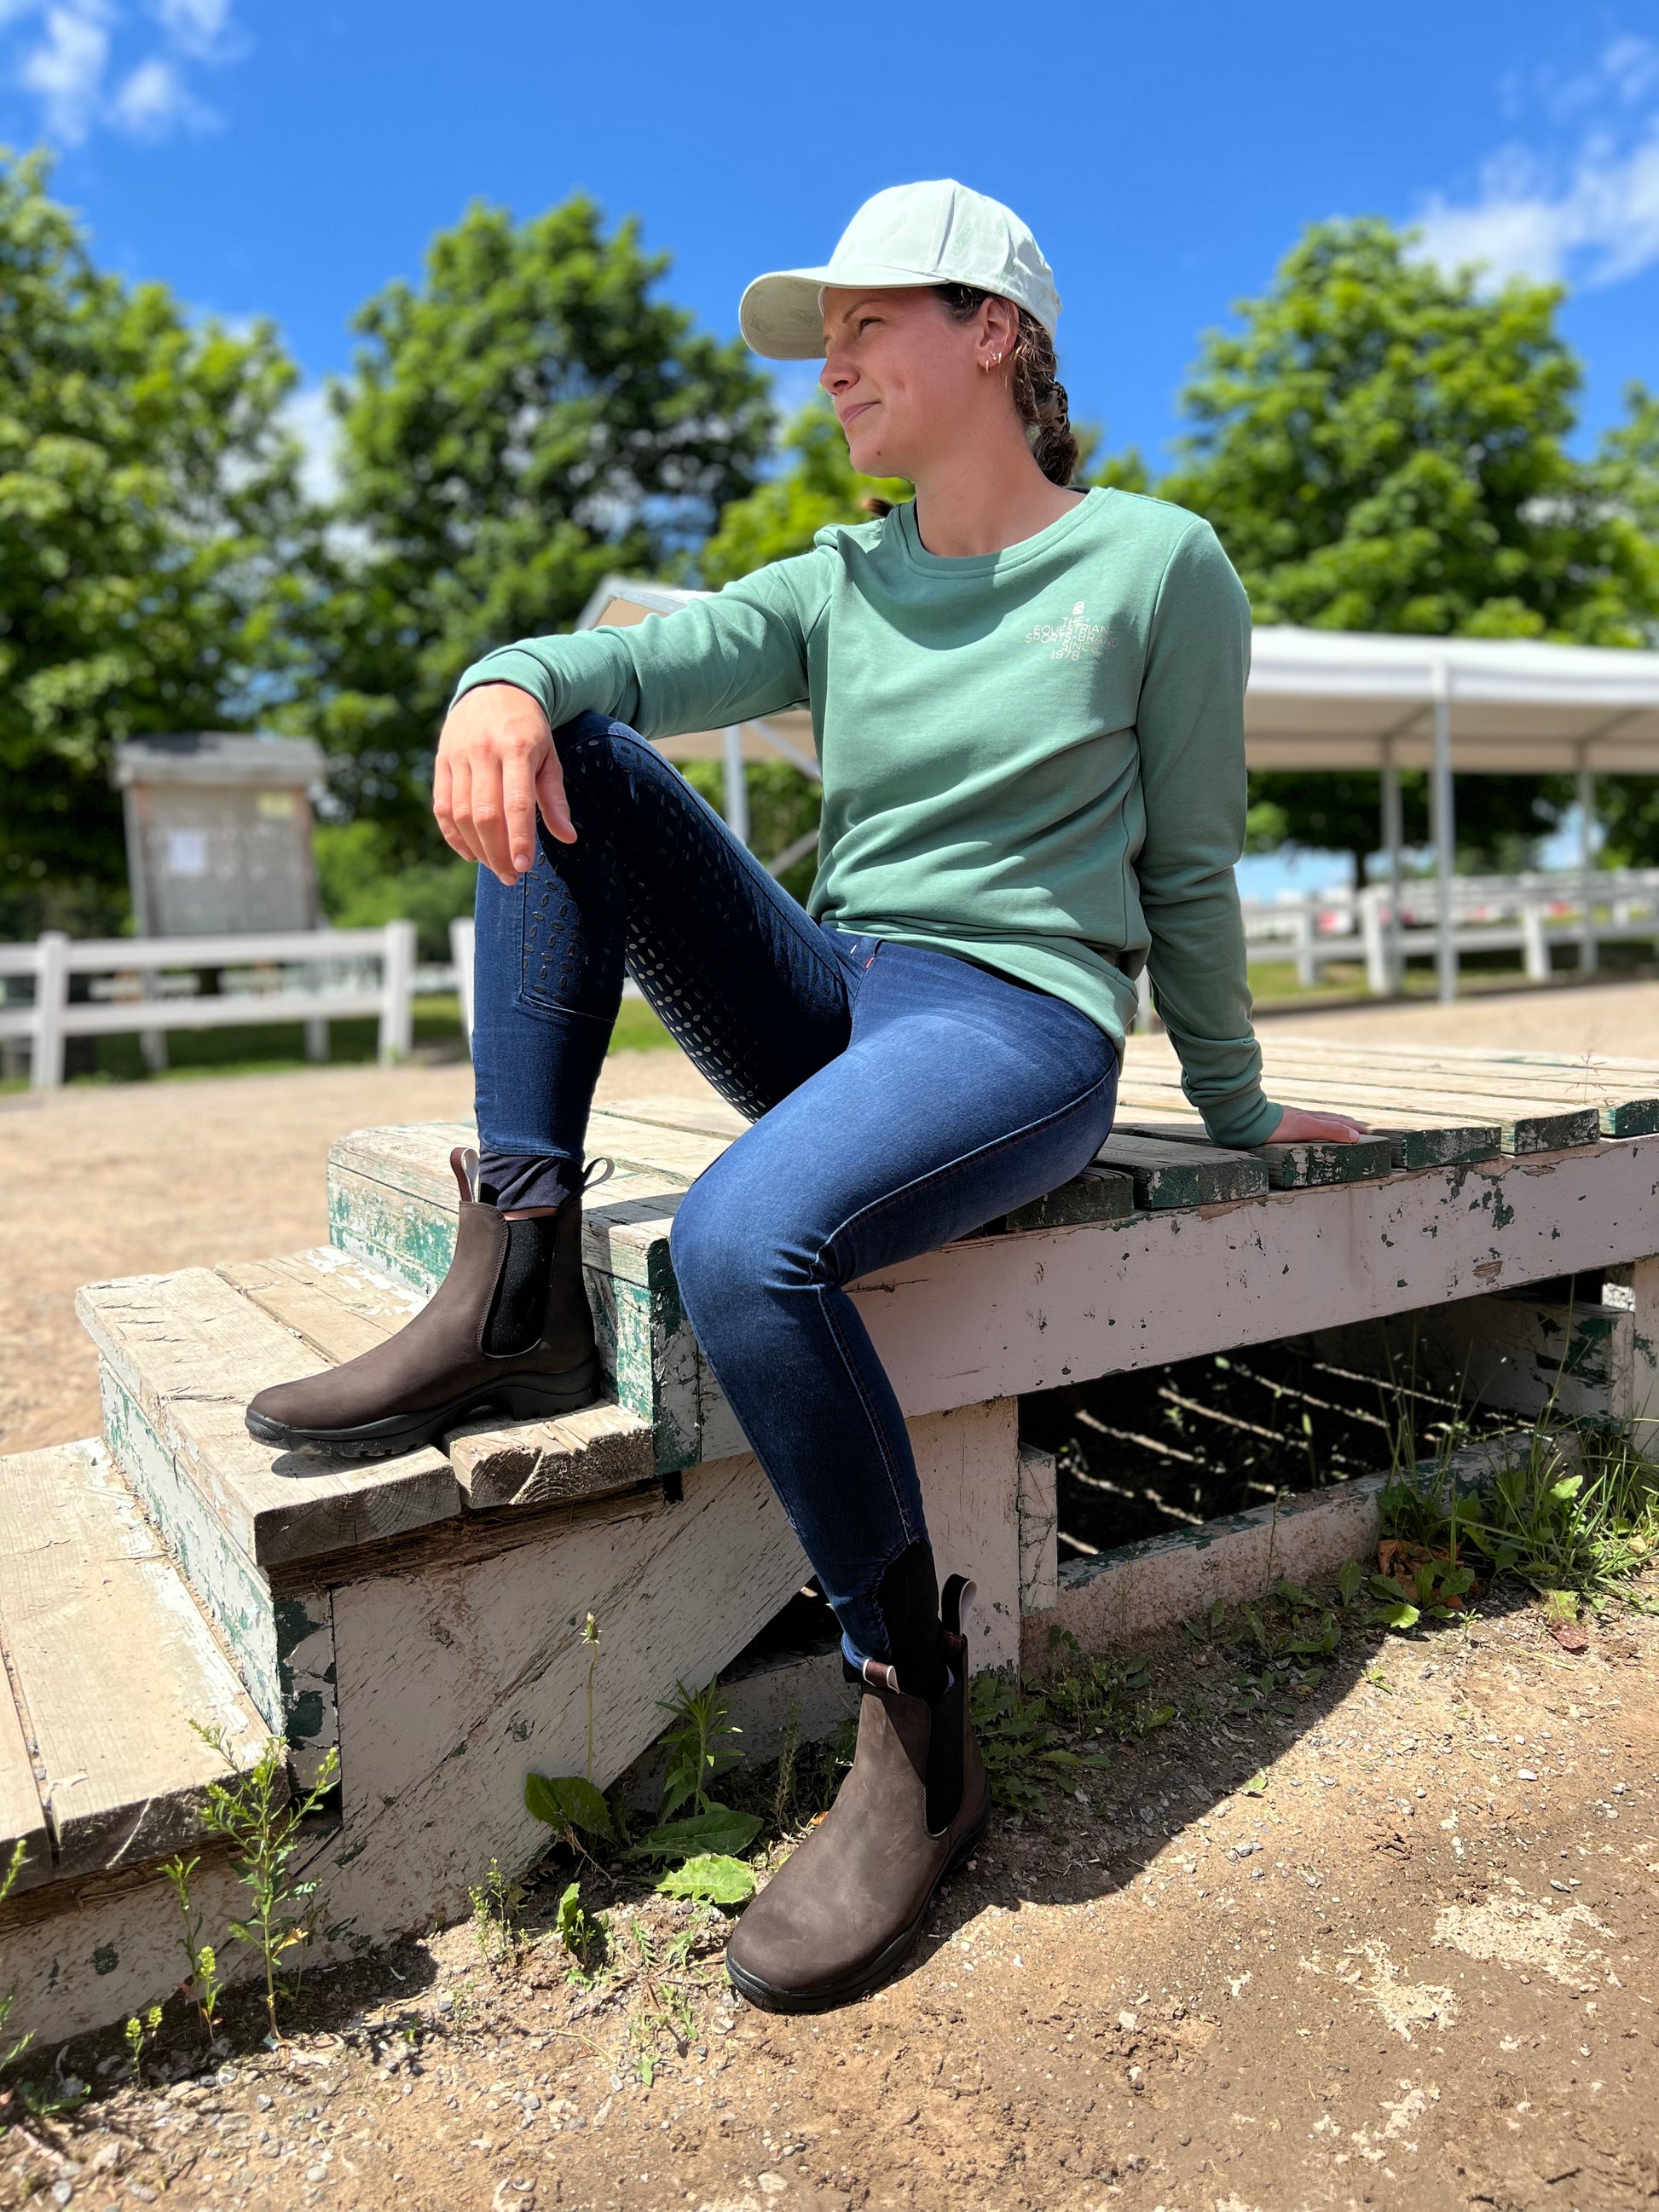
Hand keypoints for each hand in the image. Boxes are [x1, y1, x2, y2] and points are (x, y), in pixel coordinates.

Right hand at [433, 683, 574, 883]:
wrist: (495, 688)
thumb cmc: (529, 730)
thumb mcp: (550, 756)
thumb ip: (555, 798)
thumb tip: (567, 839)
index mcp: (517, 749)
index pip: (515, 803)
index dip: (518, 838)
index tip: (523, 867)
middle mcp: (483, 752)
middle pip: (484, 814)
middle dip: (497, 852)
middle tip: (512, 878)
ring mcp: (458, 756)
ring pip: (460, 814)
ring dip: (477, 848)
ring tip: (496, 868)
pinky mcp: (441, 762)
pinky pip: (442, 807)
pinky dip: (453, 836)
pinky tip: (470, 853)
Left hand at [1267, 1106, 1369, 1143]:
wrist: (1250, 1120)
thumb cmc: (1278, 1125)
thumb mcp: (1308, 1128)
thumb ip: (1330, 1131)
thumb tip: (1355, 1136)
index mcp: (1313, 1118)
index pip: (1337, 1122)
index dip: (1352, 1127)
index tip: (1365, 1131)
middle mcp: (1304, 1117)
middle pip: (1329, 1119)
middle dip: (1344, 1124)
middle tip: (1357, 1128)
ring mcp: (1293, 1119)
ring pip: (1316, 1120)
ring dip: (1330, 1124)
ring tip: (1337, 1126)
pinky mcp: (1282, 1123)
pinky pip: (1304, 1123)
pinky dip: (1313, 1126)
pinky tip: (1306, 1128)